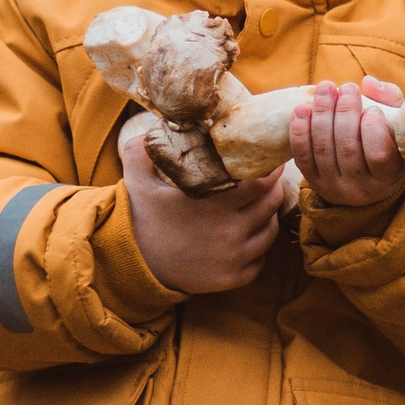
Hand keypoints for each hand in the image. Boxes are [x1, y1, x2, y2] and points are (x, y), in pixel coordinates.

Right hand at [121, 125, 286, 293]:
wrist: (131, 265)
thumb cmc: (139, 219)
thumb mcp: (136, 181)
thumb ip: (143, 149)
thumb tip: (156, 125)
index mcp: (214, 204)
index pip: (261, 183)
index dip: (270, 171)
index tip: (271, 162)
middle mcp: (230, 231)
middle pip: (270, 205)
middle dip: (273, 190)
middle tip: (270, 181)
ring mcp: (233, 257)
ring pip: (269, 233)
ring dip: (269, 218)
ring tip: (262, 208)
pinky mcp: (231, 279)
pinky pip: (260, 261)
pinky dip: (259, 249)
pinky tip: (250, 237)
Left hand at [290, 76, 404, 208]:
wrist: (368, 180)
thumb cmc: (388, 143)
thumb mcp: (398, 126)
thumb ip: (390, 101)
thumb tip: (368, 83)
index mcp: (388, 177)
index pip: (379, 154)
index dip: (373, 128)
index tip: (372, 108)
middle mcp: (361, 189)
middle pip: (347, 148)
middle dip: (344, 112)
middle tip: (347, 87)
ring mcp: (334, 187)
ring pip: (323, 149)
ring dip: (322, 114)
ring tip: (326, 88)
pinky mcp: (314, 183)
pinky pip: (302, 157)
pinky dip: (299, 131)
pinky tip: (301, 108)